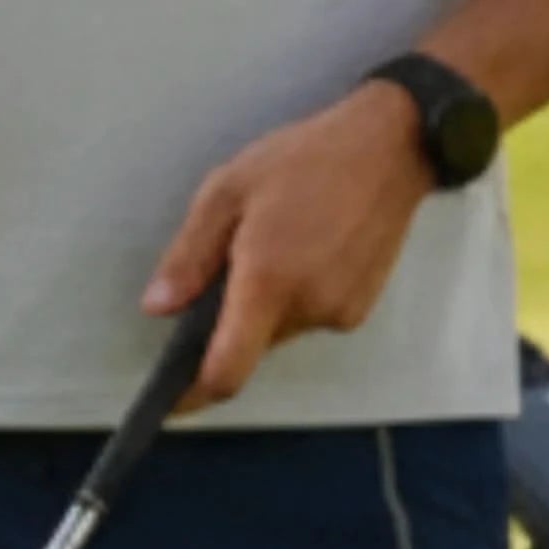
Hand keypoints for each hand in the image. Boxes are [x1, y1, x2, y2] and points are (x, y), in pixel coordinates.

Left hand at [144, 82, 435, 405]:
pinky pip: (310, 317)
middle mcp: (308, 308)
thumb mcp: (228, 190)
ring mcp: (340, 312)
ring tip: (279, 240)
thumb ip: (189, 255)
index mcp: (268, 281)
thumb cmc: (304, 159)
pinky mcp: (361, 307)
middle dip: (232, 319)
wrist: (390, 146)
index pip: (227, 370)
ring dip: (267, 303)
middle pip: (252, 345)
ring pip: (281, 330)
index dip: (193, 393)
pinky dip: (297, 295)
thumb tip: (158, 307)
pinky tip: (307, 247)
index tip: (170, 401)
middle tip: (233, 260)